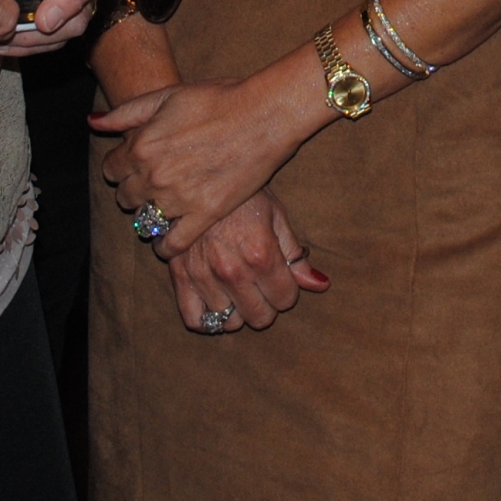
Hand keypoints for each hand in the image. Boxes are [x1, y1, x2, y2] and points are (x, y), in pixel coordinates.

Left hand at [93, 76, 311, 258]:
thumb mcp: (167, 96)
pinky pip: (172, 244)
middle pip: (125, 196)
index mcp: (141, 145)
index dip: (121, 166)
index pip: (111, 169)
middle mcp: (154, 175)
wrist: (263, 115)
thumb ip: (127, 113)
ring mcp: (178, 199)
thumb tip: (93, 122)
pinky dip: (165, 246)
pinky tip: (169, 239)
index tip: (135, 164)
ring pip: (145, 221)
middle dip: (134, 189)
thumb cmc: (218, 99)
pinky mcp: (204, 215)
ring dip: (151, 214)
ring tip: (165, 205)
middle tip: (153, 183)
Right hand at [163, 192, 330, 334]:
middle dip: (266, 305)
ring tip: (238, 290)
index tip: (281, 277)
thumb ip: (295, 254)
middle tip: (261, 286)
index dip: (287, 290)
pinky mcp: (180, 277)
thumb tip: (320, 285)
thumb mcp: (276, 216)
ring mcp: (204, 276)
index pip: (285, 300)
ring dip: (237, 310)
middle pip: (259, 317)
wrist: (197, 178)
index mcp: (261, 253)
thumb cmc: (242, 196)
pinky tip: (217, 303)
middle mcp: (232, 270)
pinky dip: (208, 320)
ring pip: (230, 323)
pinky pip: (195, 320)